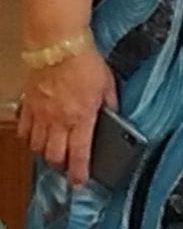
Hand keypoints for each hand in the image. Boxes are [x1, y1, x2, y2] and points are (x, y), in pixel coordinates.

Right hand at [16, 45, 115, 187]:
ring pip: (36, 147)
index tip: (79, 181)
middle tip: (66, 165)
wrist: (57, 47)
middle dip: (60, 165)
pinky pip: (23, 130)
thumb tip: (113, 112)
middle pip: (54, 156)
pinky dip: (28, 137)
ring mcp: (40, 116)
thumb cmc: (84, 61)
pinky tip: (34, 135)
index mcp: (81, 117)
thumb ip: (109, 102)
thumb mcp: (108, 82)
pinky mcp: (28, 107)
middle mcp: (58, 121)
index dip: (79, 171)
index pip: (79, 153)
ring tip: (52, 150)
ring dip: (44, 152)